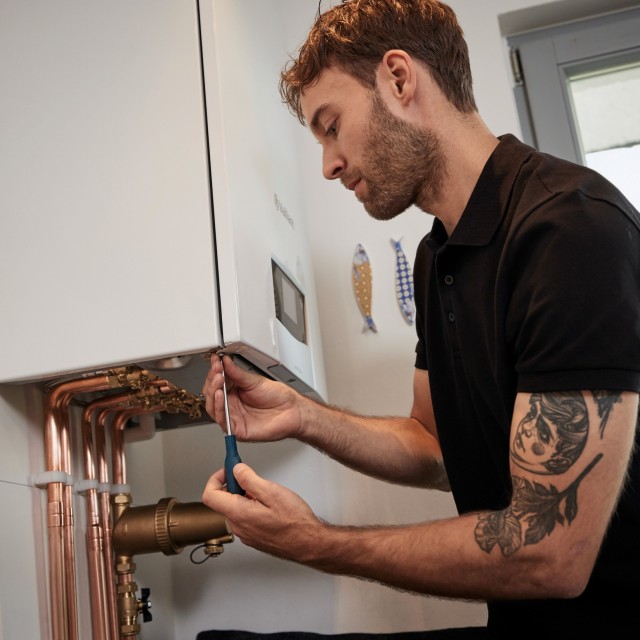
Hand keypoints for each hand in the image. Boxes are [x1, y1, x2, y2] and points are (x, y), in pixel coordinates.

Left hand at [202, 463, 322, 560]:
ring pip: (235, 508)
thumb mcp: (272, 492)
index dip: (215, 478)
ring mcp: (245, 533)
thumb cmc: (295, 522)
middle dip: (235, 485)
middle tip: (251, 476)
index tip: (228, 469)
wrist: (308, 543)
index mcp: (238, 513)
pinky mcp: (253, 537)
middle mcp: (238, 526)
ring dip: (245, 496)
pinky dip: (251, 506)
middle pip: (223, 500)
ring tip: (266, 493)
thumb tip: (236, 470)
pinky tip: (269, 506)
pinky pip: (244, 517)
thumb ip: (249, 479)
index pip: (210, 495)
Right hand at [203, 355, 302, 441]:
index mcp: (235, 392)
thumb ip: (237, 373)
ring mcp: (234, 417)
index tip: (215, 361)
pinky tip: (219, 395)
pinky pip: (222, 420)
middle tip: (217, 370)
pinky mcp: (237, 429)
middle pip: (212, 394)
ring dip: (213, 392)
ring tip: (217, 380)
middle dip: (212, 381)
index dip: (215, 371)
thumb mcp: (255, 381)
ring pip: (213, 407)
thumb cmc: (278, 398)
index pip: (218, 382)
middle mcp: (232, 404)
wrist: (292, 411)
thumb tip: (224, 362)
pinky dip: (218, 407)